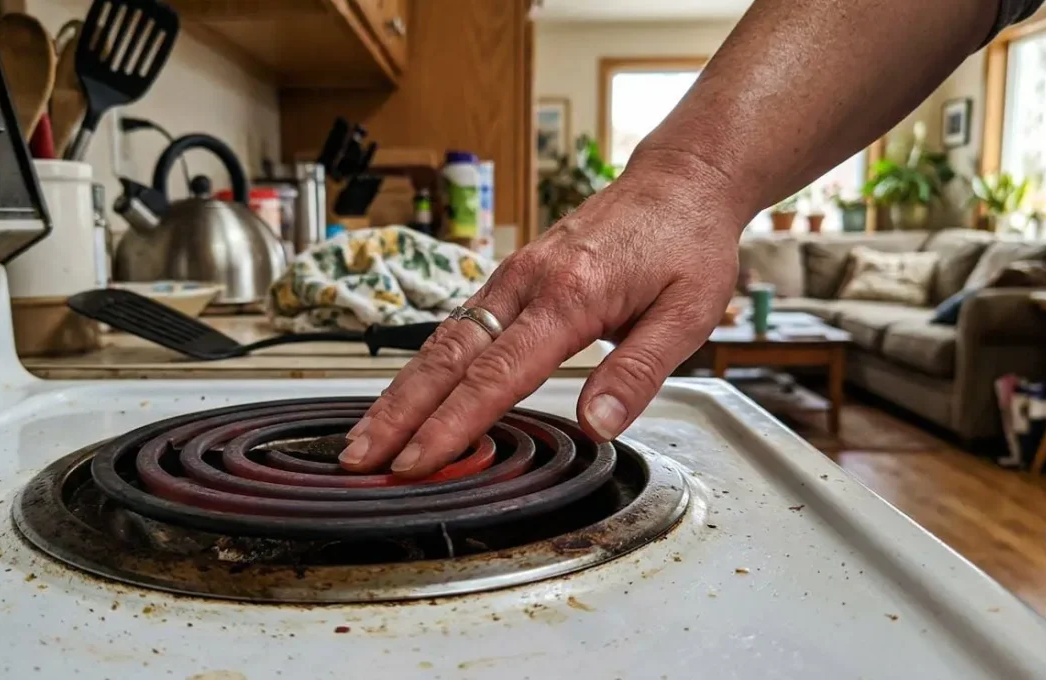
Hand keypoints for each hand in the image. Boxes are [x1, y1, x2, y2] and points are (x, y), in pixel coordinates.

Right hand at [339, 151, 748, 477]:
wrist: (679, 180)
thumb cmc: (686, 243)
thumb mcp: (686, 314)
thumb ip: (638, 372)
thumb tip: (598, 425)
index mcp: (569, 295)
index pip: (496, 375)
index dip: (452, 424)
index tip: (419, 461)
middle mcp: (527, 281)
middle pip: (447, 358)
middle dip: (399, 413)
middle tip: (358, 458)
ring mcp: (513, 276)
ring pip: (442, 341)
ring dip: (401, 392)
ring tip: (367, 436)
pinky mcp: (512, 276)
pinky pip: (458, 326)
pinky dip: (426, 366)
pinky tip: (409, 394)